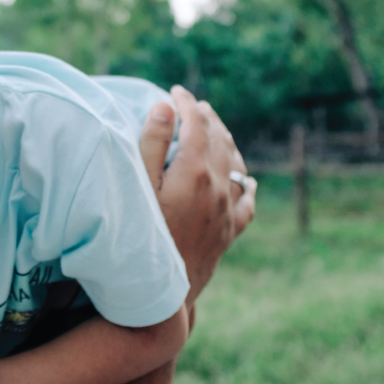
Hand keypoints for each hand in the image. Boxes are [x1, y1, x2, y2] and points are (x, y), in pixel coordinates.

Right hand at [138, 86, 256, 303]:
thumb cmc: (141, 236)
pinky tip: (245, 180)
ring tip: (216, 130)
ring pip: (236, 166)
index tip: (175, 91)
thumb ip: (151, 144)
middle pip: (220, 140)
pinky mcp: (229, 232)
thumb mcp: (137, 187)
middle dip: (207, 117)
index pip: (197, 124)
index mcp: (195, 172)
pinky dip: (245, 184)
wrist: (162, 292)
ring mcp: (226, 211)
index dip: (186, 103)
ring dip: (227, 142)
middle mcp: (218, 188)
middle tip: (193, 105)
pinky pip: (246, 202)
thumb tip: (165, 107)